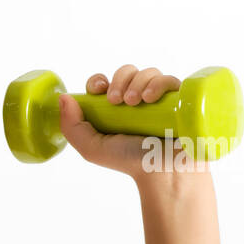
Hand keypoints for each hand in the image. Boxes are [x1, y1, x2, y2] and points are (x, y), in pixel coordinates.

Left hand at [57, 65, 208, 178]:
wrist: (162, 172)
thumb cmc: (129, 161)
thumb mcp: (91, 147)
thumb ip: (72, 126)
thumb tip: (63, 97)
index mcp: (115, 108)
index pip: (105, 82)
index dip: (98, 81)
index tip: (98, 90)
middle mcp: (137, 99)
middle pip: (126, 71)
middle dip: (119, 80)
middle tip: (116, 101)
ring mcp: (160, 98)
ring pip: (147, 72)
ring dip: (137, 82)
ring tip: (135, 103)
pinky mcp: (180, 98)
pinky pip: (169, 79)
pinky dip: (158, 83)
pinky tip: (150, 98)